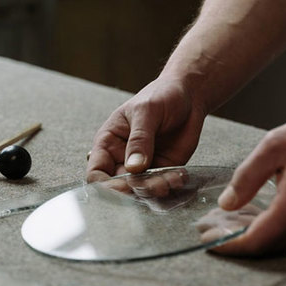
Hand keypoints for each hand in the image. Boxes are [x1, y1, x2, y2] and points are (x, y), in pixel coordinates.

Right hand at [87, 76, 205, 181]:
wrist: (188, 95)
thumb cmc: (161, 95)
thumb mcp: (147, 112)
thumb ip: (140, 139)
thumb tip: (133, 166)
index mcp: (109, 142)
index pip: (96, 171)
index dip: (105, 184)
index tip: (122, 186)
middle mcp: (123, 158)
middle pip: (119, 186)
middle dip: (135, 190)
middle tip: (152, 185)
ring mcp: (144, 165)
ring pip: (142, 189)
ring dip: (155, 190)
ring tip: (168, 181)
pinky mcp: (164, 169)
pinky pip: (163, 184)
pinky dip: (170, 185)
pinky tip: (178, 177)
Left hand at [209, 104, 285, 255]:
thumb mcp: (274, 147)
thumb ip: (246, 178)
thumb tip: (226, 203)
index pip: (255, 241)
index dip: (229, 244)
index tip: (208, 241)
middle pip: (266, 245)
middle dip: (237, 239)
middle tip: (213, 227)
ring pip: (280, 240)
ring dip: (254, 233)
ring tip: (230, 218)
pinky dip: (273, 228)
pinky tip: (258, 213)